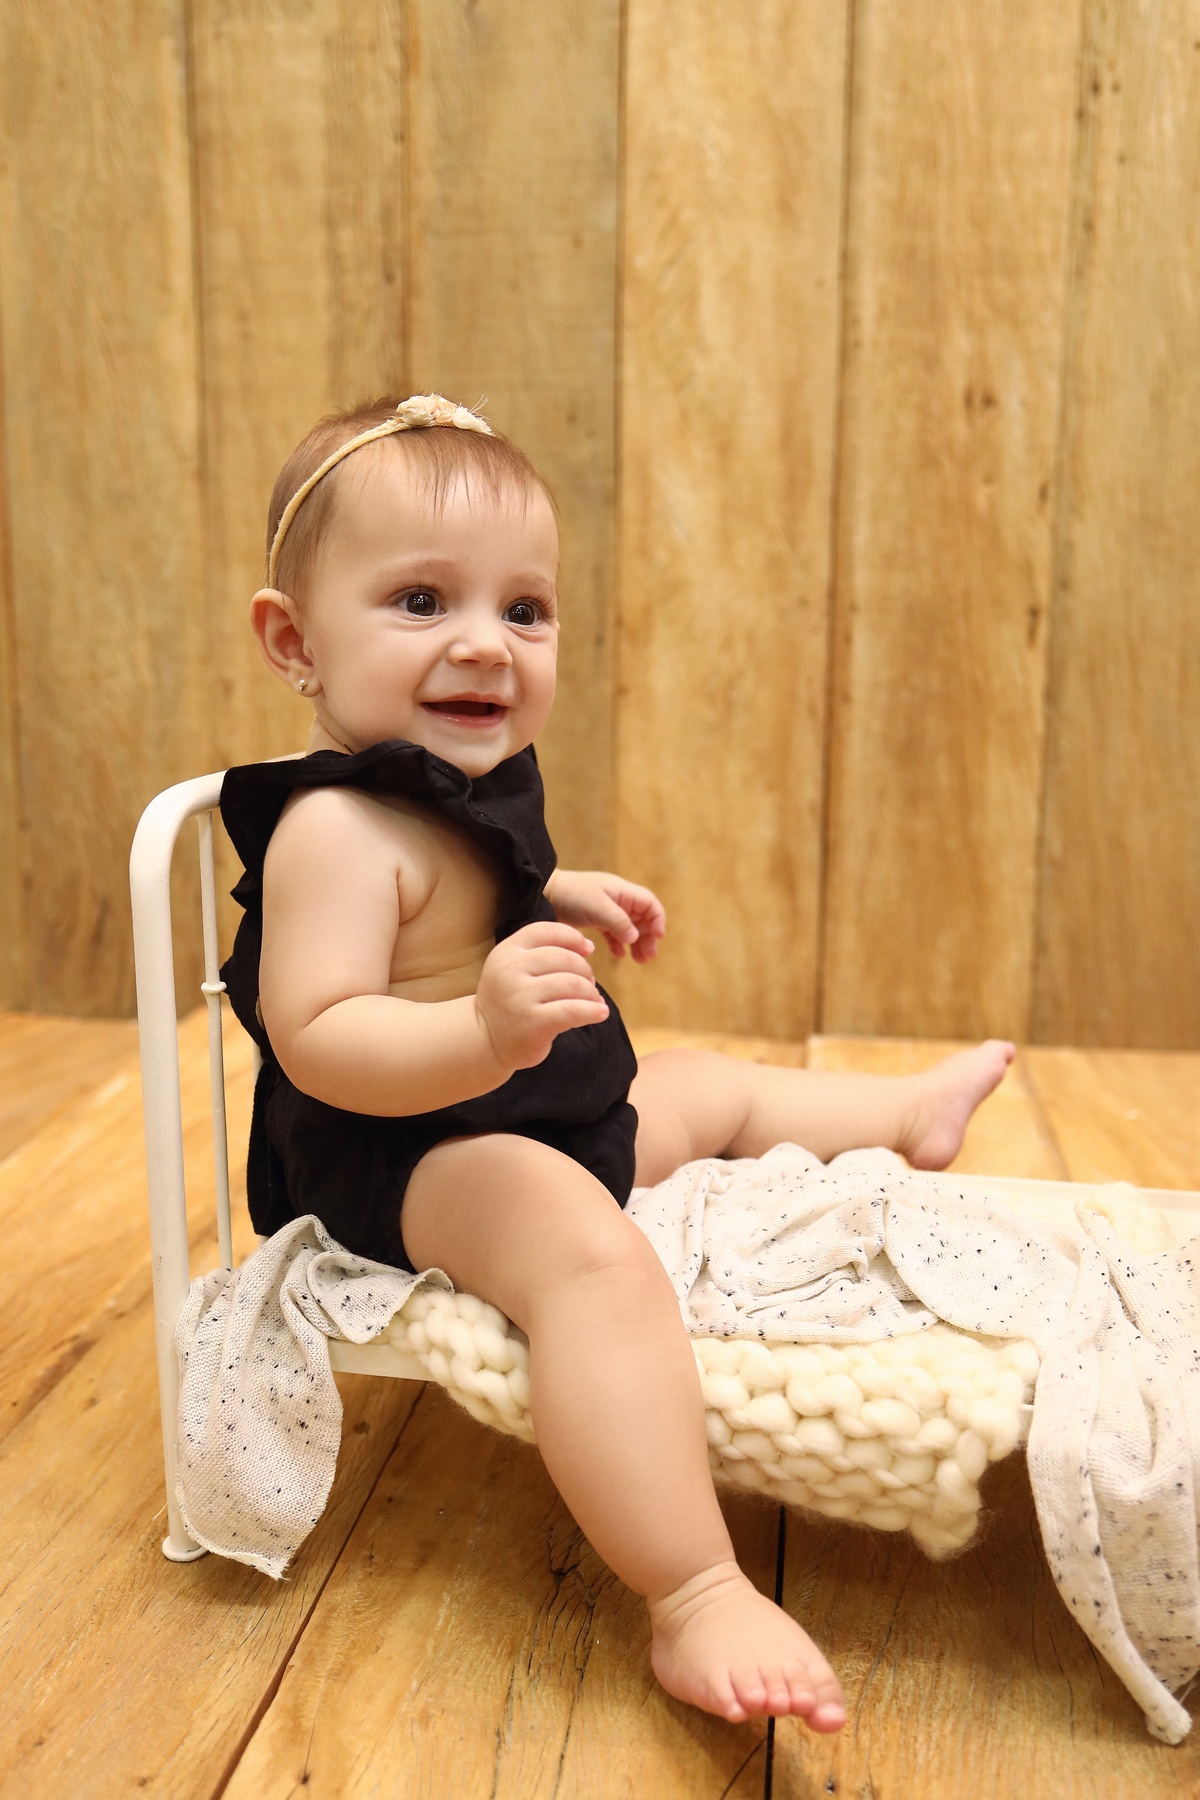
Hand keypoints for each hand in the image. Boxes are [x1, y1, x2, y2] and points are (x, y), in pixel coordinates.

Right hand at [474, 920, 608, 1070]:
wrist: (484, 1040)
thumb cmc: (508, 1001)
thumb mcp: (513, 969)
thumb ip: (542, 953)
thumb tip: (587, 945)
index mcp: (506, 951)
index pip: (547, 931)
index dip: (573, 937)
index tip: (588, 950)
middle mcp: (510, 970)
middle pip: (565, 958)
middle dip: (585, 971)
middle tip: (589, 985)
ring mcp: (521, 996)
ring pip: (572, 984)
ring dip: (591, 993)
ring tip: (594, 1001)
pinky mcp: (533, 1022)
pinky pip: (574, 1010)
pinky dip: (593, 1011)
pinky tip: (600, 1013)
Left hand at [545, 869, 665, 962]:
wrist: (543, 894)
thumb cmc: (572, 895)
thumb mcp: (597, 907)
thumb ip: (618, 922)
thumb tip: (635, 937)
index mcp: (622, 891)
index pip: (649, 904)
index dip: (657, 920)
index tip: (658, 938)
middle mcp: (617, 899)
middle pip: (642, 918)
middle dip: (648, 937)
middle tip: (648, 957)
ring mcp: (606, 909)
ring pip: (629, 928)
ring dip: (636, 943)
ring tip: (639, 960)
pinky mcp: (595, 919)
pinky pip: (613, 933)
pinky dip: (619, 944)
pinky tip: (619, 956)